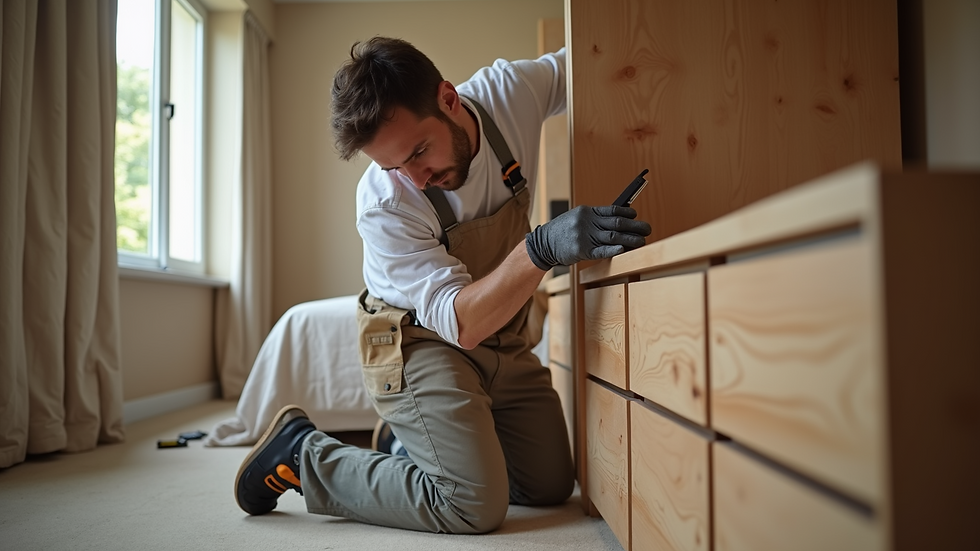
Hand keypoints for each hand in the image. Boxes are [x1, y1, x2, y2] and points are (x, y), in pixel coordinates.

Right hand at [525, 205, 651, 269]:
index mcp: (587, 211)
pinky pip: (601, 250)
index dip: (628, 214)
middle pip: (617, 223)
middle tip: (647, 229)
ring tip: (642, 241)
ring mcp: (584, 236)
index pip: (613, 210)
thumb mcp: (577, 217)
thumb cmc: (563, 231)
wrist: (543, 243)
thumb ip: (595, 218)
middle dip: (635, 227)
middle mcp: (587, 222)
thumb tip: (618, 219)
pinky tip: (624, 249)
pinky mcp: (581, 251)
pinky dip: (613, 249)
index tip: (637, 217)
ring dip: (630, 239)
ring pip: (613, 237)